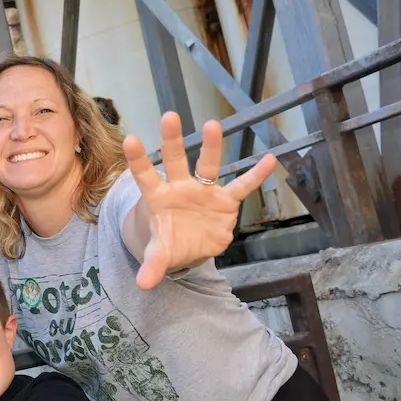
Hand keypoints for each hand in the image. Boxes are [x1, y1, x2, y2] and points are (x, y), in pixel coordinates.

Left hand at [122, 113, 277, 289]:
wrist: (192, 245)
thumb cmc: (171, 242)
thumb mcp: (161, 254)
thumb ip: (153, 265)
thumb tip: (142, 284)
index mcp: (160, 199)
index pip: (146, 177)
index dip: (139, 160)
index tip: (131, 140)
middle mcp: (181, 188)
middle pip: (175, 161)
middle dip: (172, 141)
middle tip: (169, 115)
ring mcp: (204, 191)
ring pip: (207, 166)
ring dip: (210, 147)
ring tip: (213, 125)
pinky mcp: (226, 200)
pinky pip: (242, 186)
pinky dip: (255, 175)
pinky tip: (269, 159)